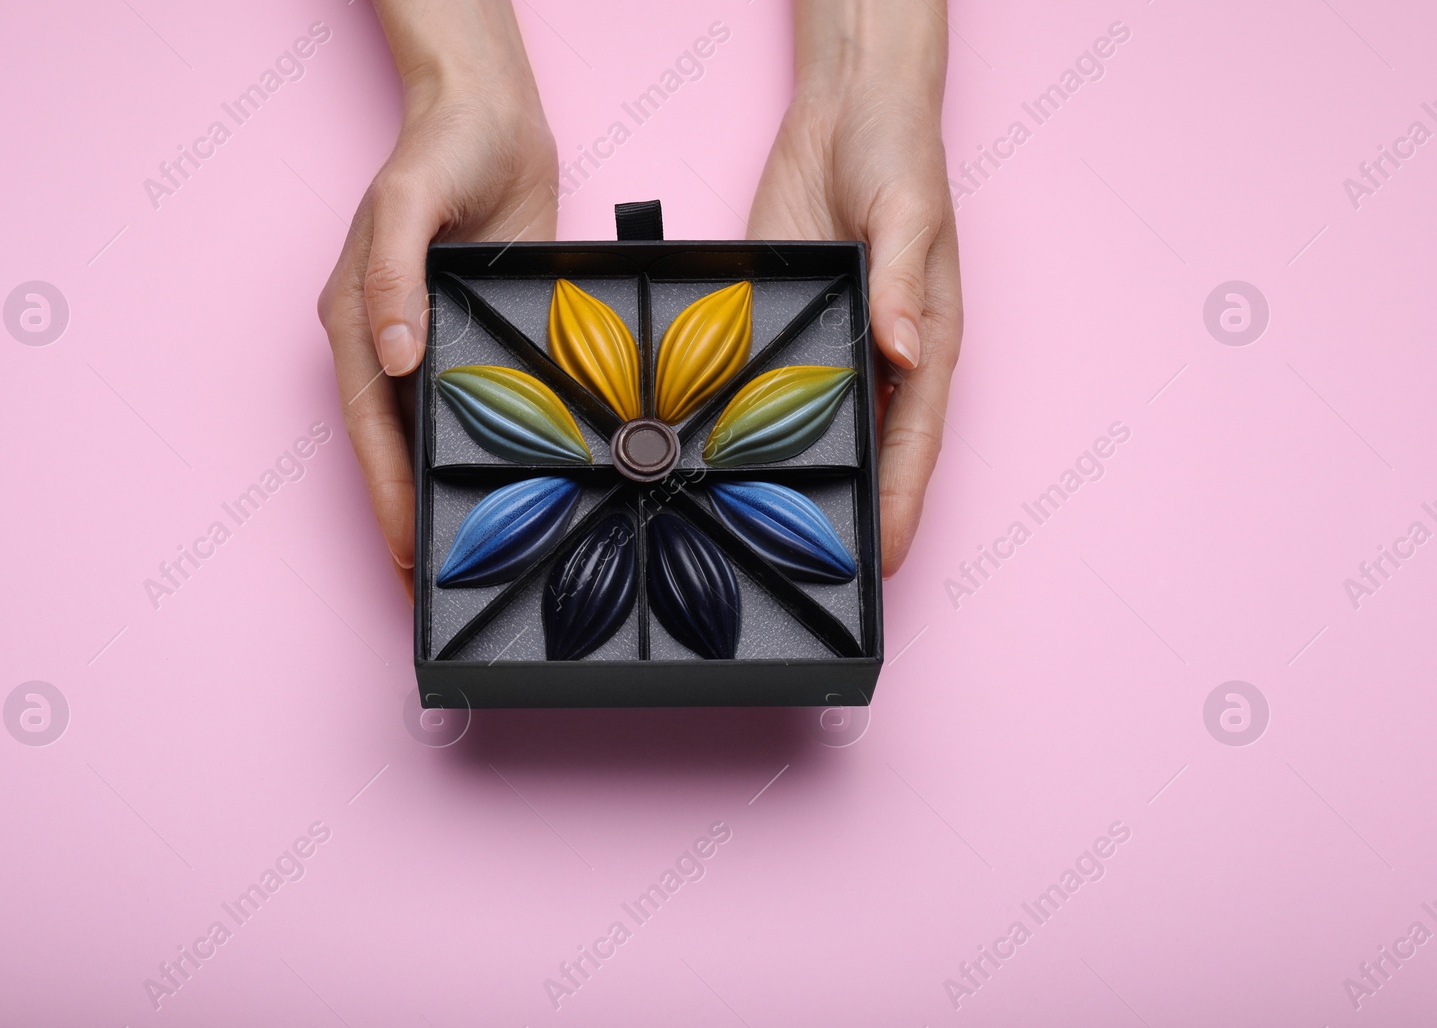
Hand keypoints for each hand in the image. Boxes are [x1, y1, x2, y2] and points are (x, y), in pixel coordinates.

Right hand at [319, 1, 556, 600]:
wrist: (494, 112)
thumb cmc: (443, 147)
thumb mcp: (412, 202)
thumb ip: (396, 276)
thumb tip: (392, 356)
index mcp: (358, 317)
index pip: (370, 424)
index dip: (388, 491)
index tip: (408, 551)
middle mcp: (390, 339)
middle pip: (395, 444)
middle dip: (412, 512)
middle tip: (437, 583)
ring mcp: (434, 341)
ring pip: (434, 434)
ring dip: (447, 492)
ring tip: (472, 556)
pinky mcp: (477, 335)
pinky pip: (479, 406)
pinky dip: (486, 452)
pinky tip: (510, 488)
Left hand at [747, 0, 962, 576]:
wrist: (845, 111)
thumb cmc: (900, 158)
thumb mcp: (908, 214)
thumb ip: (903, 282)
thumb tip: (901, 349)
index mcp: (924, 343)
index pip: (914, 442)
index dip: (901, 505)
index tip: (885, 561)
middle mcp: (879, 360)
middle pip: (867, 452)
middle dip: (851, 513)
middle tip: (821, 574)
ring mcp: (829, 350)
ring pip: (814, 431)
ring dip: (796, 481)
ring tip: (764, 540)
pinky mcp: (784, 329)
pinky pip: (767, 389)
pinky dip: (751, 429)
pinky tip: (723, 466)